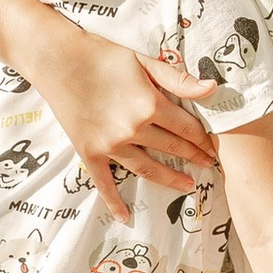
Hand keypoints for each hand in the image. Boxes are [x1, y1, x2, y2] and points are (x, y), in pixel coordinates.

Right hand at [41, 41, 221, 220]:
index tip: (214, 147)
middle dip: (193, 157)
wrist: (58, 60)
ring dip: (169, 179)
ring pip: (147, 169)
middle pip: (172, 148)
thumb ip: (178, 80)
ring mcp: (111, 145)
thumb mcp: (143, 61)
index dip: (204, 138)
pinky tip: (124, 217)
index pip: (187, 128)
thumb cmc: (102, 55)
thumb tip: (212, 89)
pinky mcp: (89, 152)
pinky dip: (114, 202)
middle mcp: (133, 129)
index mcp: (150, 105)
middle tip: (208, 164)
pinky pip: (105, 183)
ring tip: (187, 186)